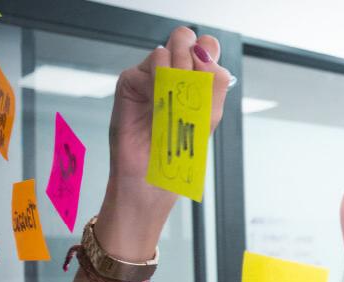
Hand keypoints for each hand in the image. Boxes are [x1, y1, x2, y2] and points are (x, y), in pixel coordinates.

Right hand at [98, 27, 230, 258]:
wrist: (152, 179)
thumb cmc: (180, 154)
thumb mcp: (207, 117)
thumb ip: (213, 80)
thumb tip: (205, 48)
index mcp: (197, 83)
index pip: (207, 48)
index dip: (209, 56)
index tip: (207, 78)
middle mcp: (175, 76)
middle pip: (188, 40)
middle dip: (193, 59)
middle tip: (189, 87)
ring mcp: (152, 77)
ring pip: (168, 49)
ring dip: (176, 73)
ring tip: (173, 103)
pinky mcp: (131, 82)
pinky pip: (148, 64)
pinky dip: (158, 79)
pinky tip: (158, 101)